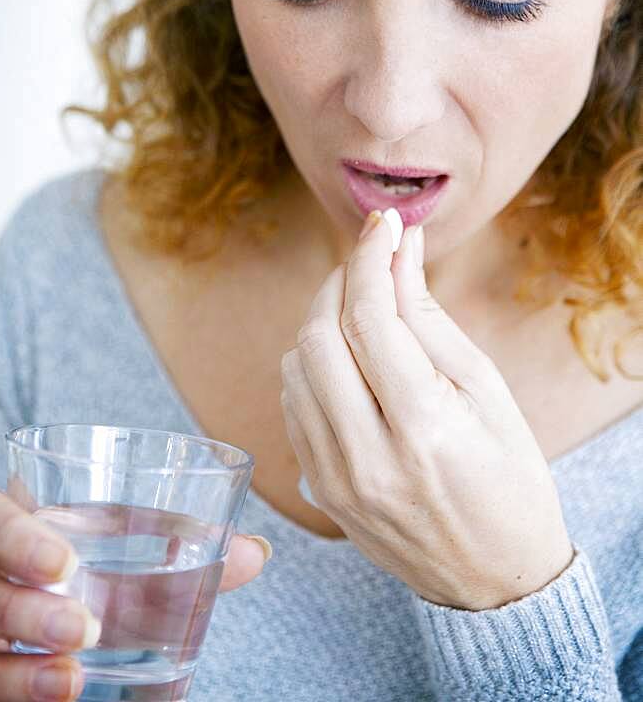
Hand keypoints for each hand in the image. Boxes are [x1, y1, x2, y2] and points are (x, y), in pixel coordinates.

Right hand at [0, 484, 269, 699]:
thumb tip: (258, 553)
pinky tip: (57, 695)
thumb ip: (173, 541)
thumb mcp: (107, 538)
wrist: (23, 580)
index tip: (65, 563)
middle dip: (25, 613)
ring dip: (19, 673)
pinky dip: (16, 696)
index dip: (15, 539)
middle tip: (85, 628)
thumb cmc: (74, 551)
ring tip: (72, 679)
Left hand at [280, 211, 573, 610]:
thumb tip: (398, 251)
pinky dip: (310, 364)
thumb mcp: (486, 390)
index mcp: (423, 430)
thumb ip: (429, 317)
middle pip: (318, 337)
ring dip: (321, 320)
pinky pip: (293, 404)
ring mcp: (334, 480)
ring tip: (359, 307)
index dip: (370, 258)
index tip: (382, 224)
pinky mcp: (319, 489)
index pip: (370, 318)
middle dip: (338, 282)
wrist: (497, 578)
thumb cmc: (509, 478)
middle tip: (367, 260)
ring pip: (295, 367)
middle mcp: (367, 458)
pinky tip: (344, 355)